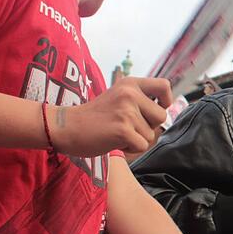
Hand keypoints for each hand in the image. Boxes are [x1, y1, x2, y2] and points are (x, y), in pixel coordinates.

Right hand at [51, 77, 172, 156]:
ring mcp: (126, 111)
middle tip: (127, 126)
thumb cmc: (95, 117)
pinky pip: (142, 146)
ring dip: (137, 139)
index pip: (164, 86)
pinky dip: (131, 149)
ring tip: (116, 133)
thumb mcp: (118, 98)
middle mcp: (130, 94)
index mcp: (130, 84)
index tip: (156, 109)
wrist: (66, 127)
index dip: (166, 100)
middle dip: (149, 127)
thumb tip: (167, 110)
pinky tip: (115, 142)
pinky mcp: (123, 129)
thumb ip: (140, 101)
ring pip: (151, 135)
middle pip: (161, 116)